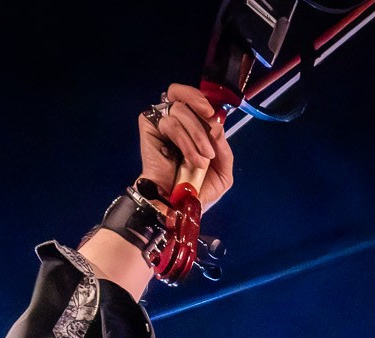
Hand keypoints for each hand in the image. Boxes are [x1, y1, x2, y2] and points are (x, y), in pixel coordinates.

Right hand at [138, 84, 235, 209]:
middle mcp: (175, 120)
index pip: (193, 97)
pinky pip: (169, 123)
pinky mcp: (149, 127)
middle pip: (183, 95)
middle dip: (200, 109)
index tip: (212, 113)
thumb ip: (225, 150)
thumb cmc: (197, 190)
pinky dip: (184, 141)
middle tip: (211, 125)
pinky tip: (191, 161)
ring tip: (203, 160)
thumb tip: (217, 127)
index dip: (201, 98)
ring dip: (197, 136)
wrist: (177, 205)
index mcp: (192, 125)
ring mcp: (160, 122)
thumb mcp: (223, 172)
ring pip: (180, 111)